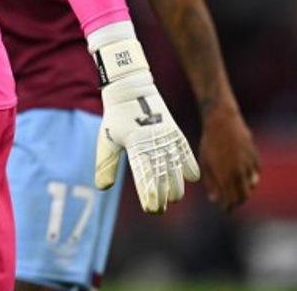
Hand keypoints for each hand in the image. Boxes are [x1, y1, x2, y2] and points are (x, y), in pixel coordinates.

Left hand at [93, 37, 199, 212]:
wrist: (130, 89)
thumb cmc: (116, 117)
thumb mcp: (106, 139)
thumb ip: (105, 164)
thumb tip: (103, 188)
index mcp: (135, 145)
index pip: (144, 175)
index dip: (148, 193)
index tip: (150, 209)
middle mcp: (152, 142)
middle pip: (162, 174)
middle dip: (162, 194)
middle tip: (160, 209)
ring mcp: (165, 135)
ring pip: (175, 165)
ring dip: (176, 184)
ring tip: (174, 198)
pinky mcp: (174, 130)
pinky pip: (185, 150)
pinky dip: (190, 164)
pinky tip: (193, 178)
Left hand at [198, 104, 259, 210]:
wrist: (222, 122)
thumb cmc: (210, 142)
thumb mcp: (205, 163)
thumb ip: (211, 183)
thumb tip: (214, 199)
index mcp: (226, 176)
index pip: (231, 200)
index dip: (228, 207)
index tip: (225, 209)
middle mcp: (240, 173)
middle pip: (244, 196)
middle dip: (238, 201)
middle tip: (231, 202)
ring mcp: (249, 164)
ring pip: (251, 184)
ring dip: (244, 188)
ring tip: (236, 188)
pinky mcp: (255, 156)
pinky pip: (256, 172)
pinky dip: (251, 177)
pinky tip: (244, 176)